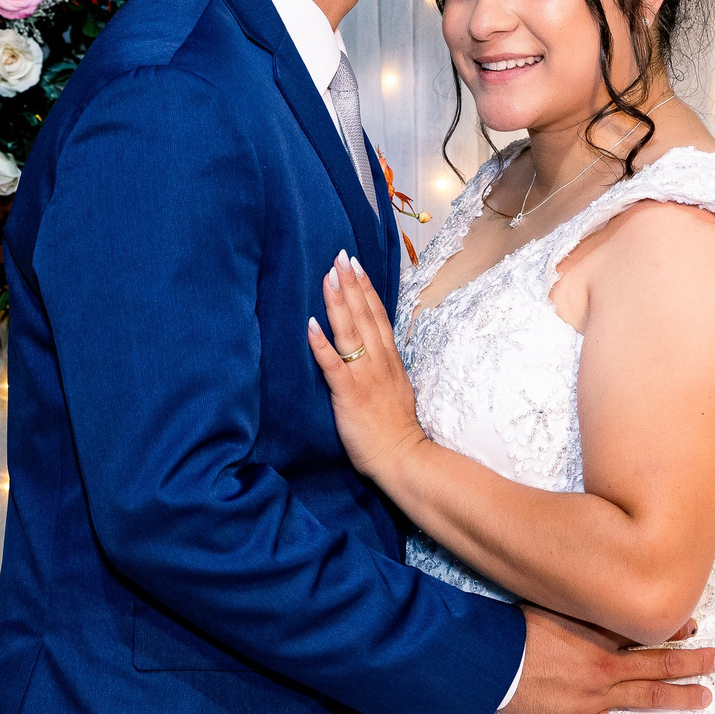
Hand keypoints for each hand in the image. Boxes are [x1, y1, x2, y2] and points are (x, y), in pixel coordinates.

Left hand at [307, 251, 426, 481]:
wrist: (404, 458)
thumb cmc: (396, 430)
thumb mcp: (398, 389)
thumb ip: (385, 368)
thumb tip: (375, 351)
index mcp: (390, 360)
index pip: (378, 316)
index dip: (366, 289)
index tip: (356, 265)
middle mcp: (379, 362)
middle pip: (364, 315)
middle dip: (351, 284)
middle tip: (340, 255)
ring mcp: (365, 376)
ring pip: (351, 332)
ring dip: (338, 302)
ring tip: (328, 276)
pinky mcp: (349, 394)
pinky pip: (334, 365)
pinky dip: (322, 343)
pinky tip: (311, 324)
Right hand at [500, 605, 714, 713]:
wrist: (492, 661)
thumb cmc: (516, 629)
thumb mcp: (553, 604)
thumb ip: (580, 602)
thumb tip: (603, 590)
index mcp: (598, 634)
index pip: (645, 631)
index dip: (673, 630)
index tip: (693, 628)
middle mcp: (605, 664)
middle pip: (658, 663)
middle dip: (692, 662)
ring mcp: (596, 695)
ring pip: (648, 697)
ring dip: (680, 697)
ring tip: (705, 697)